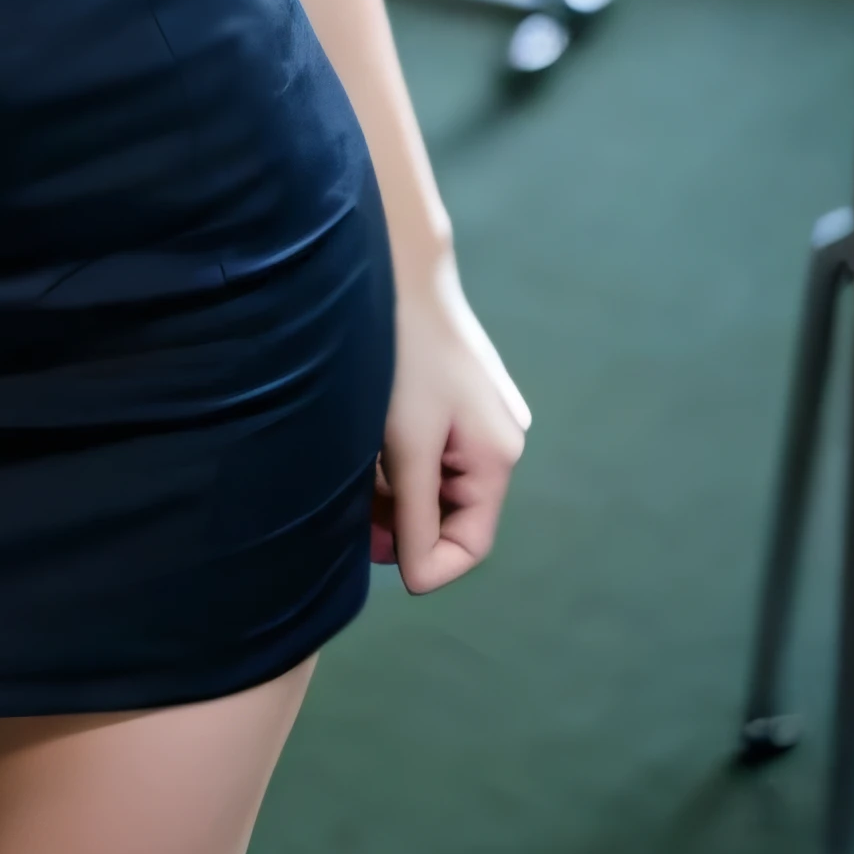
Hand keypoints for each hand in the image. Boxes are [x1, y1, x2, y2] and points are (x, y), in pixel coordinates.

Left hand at [371, 249, 529, 592]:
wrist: (400, 274)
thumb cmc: (404, 360)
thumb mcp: (408, 448)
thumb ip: (415, 516)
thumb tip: (418, 579)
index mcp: (499, 458)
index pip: (472, 544)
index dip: (426, 563)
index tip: (374, 556)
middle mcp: (500, 442)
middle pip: (454, 513)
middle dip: (405, 524)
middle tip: (352, 518)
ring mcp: (481, 420)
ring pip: (438, 483)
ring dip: (398, 493)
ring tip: (355, 482)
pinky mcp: (459, 400)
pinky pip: (434, 453)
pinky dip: (402, 464)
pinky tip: (368, 454)